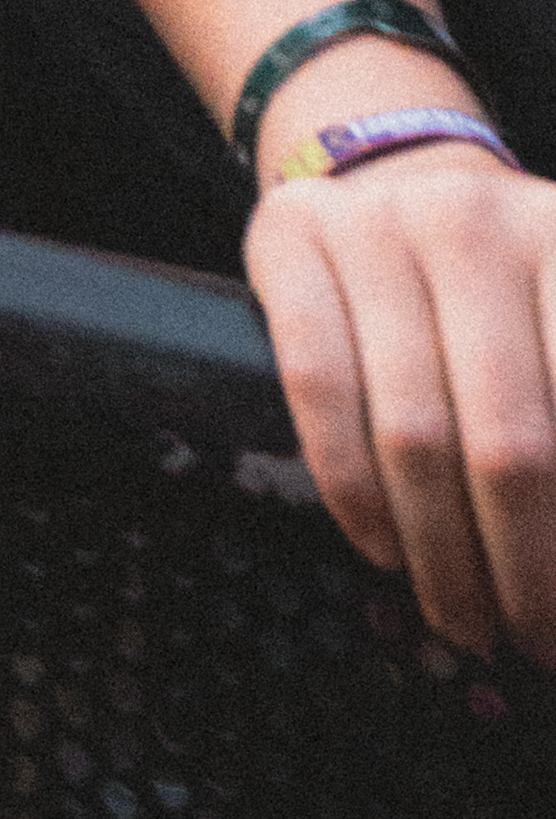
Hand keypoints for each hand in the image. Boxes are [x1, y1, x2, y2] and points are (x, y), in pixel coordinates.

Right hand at [246, 145, 555, 662]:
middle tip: (527, 639)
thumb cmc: (505, 292)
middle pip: (507, 442)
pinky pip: (318, 388)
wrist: (398, 179)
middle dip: (522, 568)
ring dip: (439, 555)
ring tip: (463, 620)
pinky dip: (350, 490)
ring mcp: (373, 223)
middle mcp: (473, 221)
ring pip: (410, 430)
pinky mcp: (290, 234)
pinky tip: (383, 550)